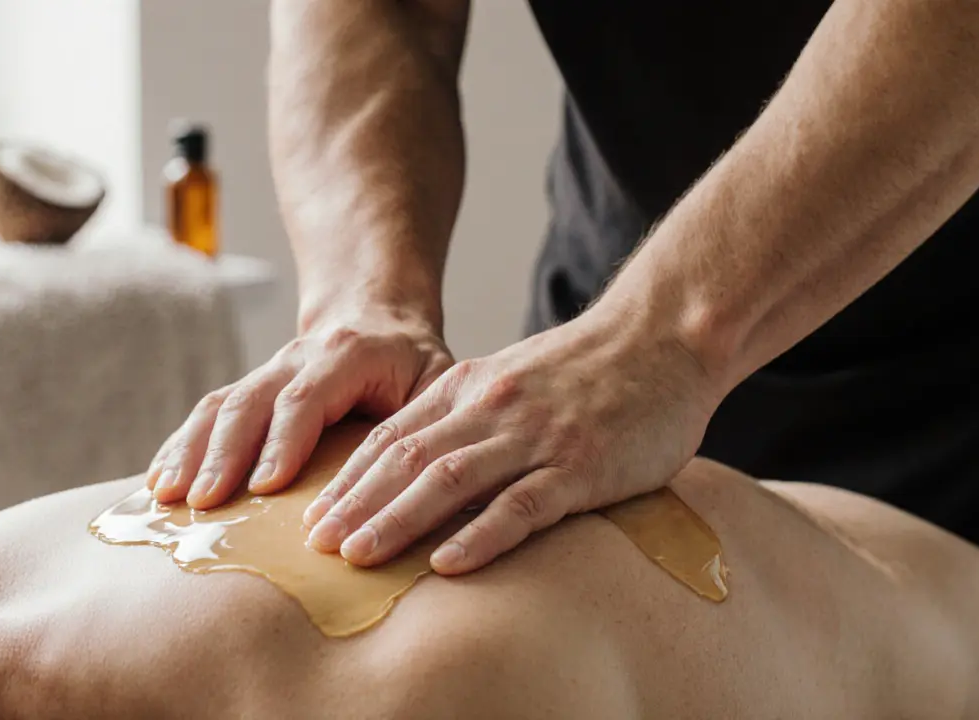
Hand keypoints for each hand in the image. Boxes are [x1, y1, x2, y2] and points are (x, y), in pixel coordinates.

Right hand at [147, 305, 452, 508]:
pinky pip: (206, 414)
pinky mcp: (248, 390)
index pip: (307, 398)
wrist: (375, 317)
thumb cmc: (414, 363)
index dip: (284, 441)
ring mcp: (266, 372)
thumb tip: (434, 486)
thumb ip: (429, 423)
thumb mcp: (436, 381)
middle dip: (223, 454)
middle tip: (204, 503)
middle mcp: (297, 358)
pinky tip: (158, 483)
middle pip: (250, 402)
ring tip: (168, 498)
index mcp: (347, 355)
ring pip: (219, 406)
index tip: (265, 487)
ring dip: (190, 452)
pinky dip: (179, 448)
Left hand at [302, 309, 719, 574]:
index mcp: (470, 388)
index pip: (392, 438)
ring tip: (357, 557)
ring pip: (450, 480)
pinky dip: (481, 534)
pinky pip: (522, 504)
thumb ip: (469, 416)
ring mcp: (535, 437)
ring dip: (397, 519)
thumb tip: (420, 466)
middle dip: (355, 504)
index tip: (312, 518)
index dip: (348, 480)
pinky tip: (447, 563)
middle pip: (406, 460)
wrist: (665, 337)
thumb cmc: (590, 369)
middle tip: (314, 547)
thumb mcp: (514, 379)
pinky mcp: (581, 465)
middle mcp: (491, 409)